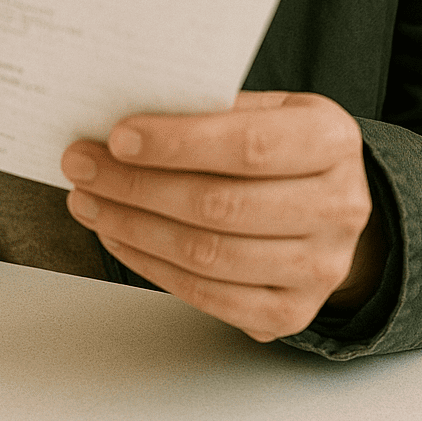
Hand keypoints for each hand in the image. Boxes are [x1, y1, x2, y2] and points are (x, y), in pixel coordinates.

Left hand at [61, 91, 385, 343]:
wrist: (332, 205)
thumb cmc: (284, 145)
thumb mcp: (268, 108)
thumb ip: (213, 109)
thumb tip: (128, 119)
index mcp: (332, 139)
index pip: (249, 145)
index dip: (178, 143)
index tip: (118, 137)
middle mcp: (338, 207)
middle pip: (220, 205)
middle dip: (137, 186)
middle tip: (82, 165)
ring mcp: (319, 268)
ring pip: (208, 255)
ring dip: (133, 227)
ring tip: (89, 199)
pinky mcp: (290, 312)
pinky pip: (208, 296)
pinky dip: (152, 265)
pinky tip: (119, 234)